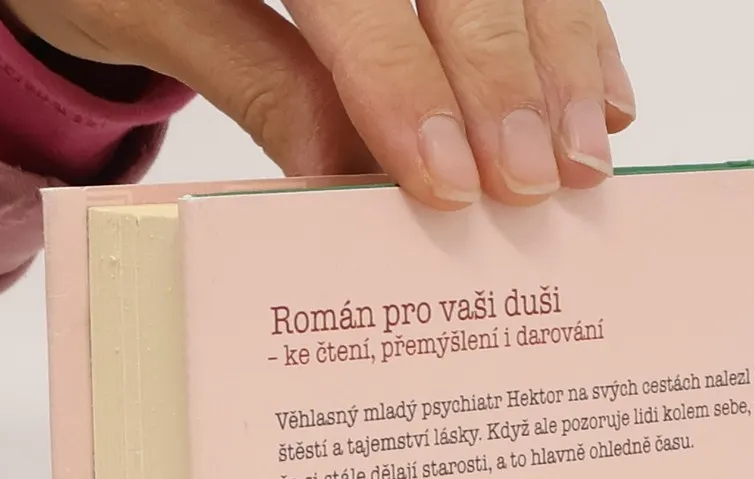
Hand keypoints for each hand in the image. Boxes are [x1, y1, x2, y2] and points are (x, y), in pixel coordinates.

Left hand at [0, 0, 635, 208]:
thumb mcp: (152, 18)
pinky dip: (575, 26)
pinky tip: (601, 98)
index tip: (447, 182)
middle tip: (533, 183)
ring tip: (586, 155)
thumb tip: (350, 184)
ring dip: (563, 53)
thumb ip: (259, 83)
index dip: (405, 82)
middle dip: (506, 75)